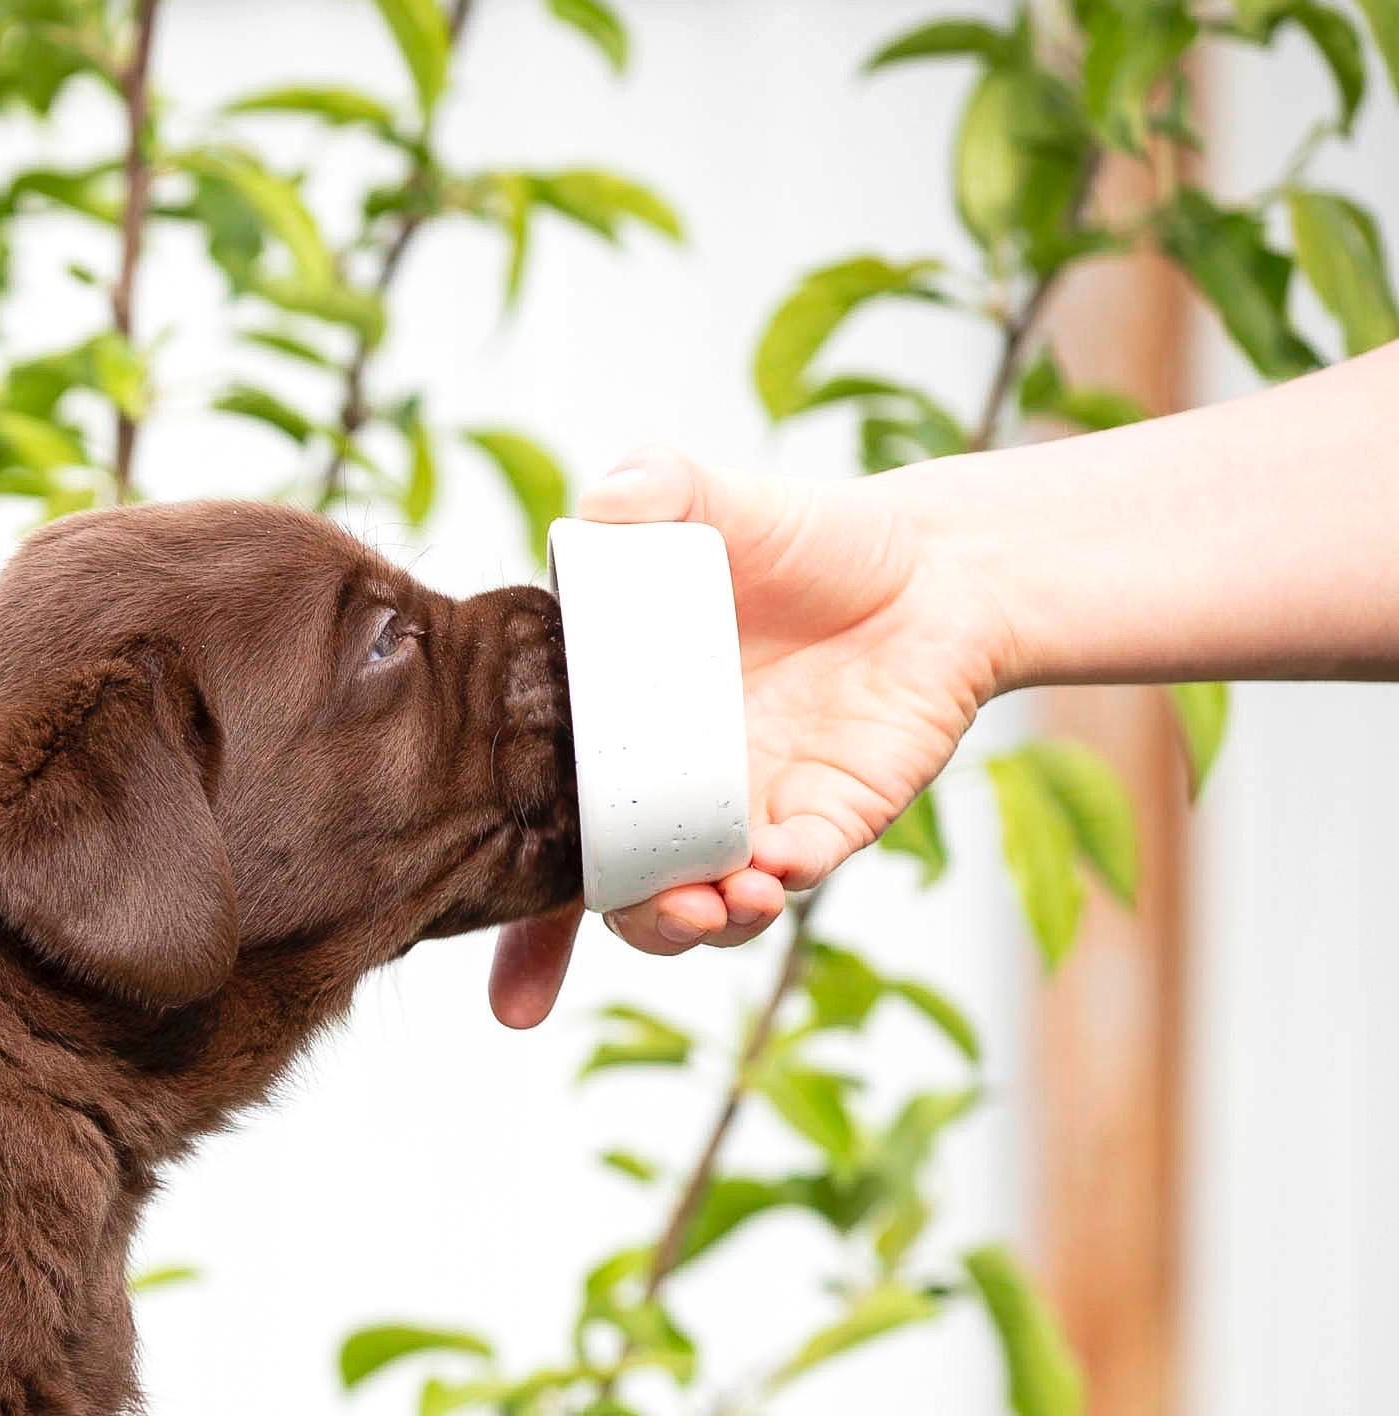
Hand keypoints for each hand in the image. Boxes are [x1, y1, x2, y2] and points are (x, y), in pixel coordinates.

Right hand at [487, 447, 1009, 1026]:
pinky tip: (778, 865)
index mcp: (612, 734)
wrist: (932, 567)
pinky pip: (797, 867)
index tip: (482, 928)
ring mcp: (747, 812)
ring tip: (711, 903)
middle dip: (627, 920)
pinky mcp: (829, 818)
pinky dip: (782, 878)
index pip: (543, 823)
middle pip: (618, 889)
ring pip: (703, 901)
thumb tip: (604, 500)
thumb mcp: (715, 499)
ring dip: (698, 921)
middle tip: (643, 908)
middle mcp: (668, 791)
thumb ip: (655, 487)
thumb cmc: (805, 542)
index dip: (510, 900)